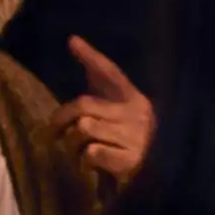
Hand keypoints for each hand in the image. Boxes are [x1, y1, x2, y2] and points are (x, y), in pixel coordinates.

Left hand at [51, 36, 154, 180]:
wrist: (164, 174)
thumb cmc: (131, 137)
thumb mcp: (120, 107)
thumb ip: (99, 79)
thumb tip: (73, 41)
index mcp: (133, 98)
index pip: (112, 72)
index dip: (92, 57)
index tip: (73, 41)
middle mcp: (135, 113)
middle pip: (84, 105)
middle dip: (59, 119)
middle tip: (51, 132)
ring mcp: (134, 137)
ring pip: (84, 129)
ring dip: (71, 143)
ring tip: (75, 151)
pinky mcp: (130, 160)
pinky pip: (92, 152)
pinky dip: (84, 159)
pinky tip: (90, 163)